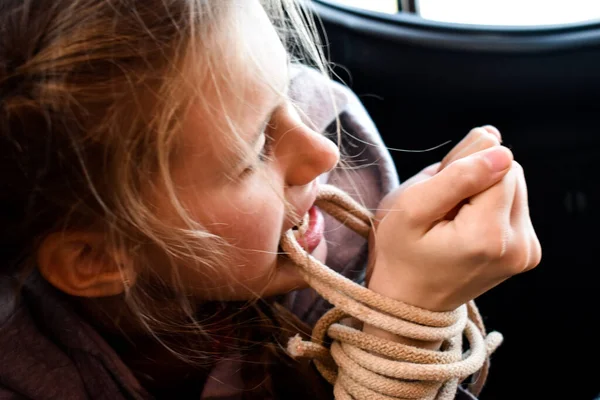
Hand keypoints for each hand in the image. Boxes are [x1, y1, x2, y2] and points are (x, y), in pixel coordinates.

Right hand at [367, 127, 540, 311]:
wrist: (409, 304)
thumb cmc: (400, 254)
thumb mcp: (411, 208)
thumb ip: (457, 173)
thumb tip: (501, 147)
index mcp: (489, 235)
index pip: (500, 164)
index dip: (466, 167)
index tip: (440, 193)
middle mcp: (519, 246)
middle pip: (512, 174)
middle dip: (478, 178)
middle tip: (443, 207)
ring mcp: (526, 253)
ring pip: (515, 186)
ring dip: (484, 192)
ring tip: (452, 220)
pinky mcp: (527, 253)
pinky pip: (515, 206)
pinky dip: (490, 207)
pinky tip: (465, 228)